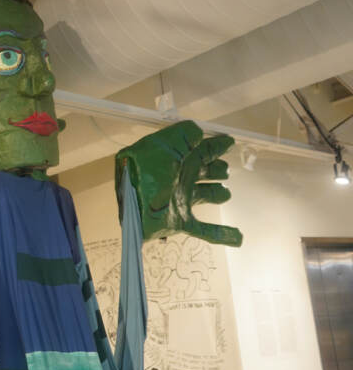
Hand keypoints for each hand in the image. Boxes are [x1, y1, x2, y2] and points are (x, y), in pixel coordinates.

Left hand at [115, 121, 242, 246]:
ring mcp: (178, 200)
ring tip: (226, 194)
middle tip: (224, 171)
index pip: (200, 149)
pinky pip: (204, 230)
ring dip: (215, 194)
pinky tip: (238, 238)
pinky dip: (221, 235)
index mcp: (176, 159)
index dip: (215, 145)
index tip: (229, 141)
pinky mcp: (178, 221)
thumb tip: (200, 132)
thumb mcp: (162, 145)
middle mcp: (178, 178)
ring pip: (203, 196)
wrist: (131, 205)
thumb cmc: (146, 171)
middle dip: (215, 170)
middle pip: (202, 172)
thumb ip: (183, 135)